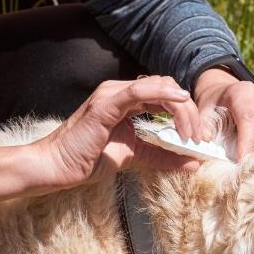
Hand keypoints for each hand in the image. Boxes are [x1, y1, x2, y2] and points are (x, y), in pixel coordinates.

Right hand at [31, 76, 200, 190]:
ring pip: (157, 87)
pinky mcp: (104, 104)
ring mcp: (111, 94)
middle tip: (197, 137)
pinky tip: (179, 101)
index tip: (197, 136)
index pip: (165, 94)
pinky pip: (137, 91)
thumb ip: (163, 157)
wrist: (57, 167)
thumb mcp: (136, 156)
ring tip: (190, 133)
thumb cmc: (89, 159)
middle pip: (166, 87)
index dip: (186, 111)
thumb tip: (193, 163)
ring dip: (180, 108)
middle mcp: (119, 91)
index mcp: (126, 100)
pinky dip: (162, 94)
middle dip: (188, 111)